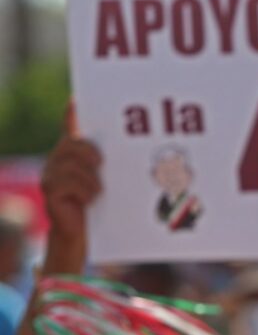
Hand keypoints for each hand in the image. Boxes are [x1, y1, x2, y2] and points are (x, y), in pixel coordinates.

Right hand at [39, 103, 100, 272]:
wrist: (83, 234)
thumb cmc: (100, 204)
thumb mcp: (110, 180)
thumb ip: (115, 162)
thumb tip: (130, 142)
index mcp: (74, 152)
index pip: (71, 127)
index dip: (73, 114)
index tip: (78, 100)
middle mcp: (58, 158)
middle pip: (74, 144)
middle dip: (91, 154)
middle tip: (101, 165)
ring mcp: (50, 173)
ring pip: (74, 164)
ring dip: (92, 179)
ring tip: (98, 191)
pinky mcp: (49, 190)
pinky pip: (69, 182)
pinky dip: (85, 190)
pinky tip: (90, 199)